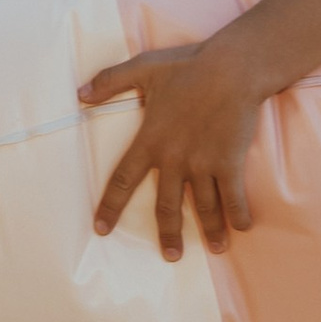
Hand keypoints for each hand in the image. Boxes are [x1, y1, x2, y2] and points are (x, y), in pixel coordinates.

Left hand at [80, 41, 260, 259]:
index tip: (102, 230)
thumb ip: (109, 82)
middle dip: (168, 233)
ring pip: (203, 206)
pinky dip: (238, 213)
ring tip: (214, 249)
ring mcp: (203, 163)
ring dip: (209, 230)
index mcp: (150, 140)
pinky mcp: (229, 162)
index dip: (110, 207)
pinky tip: (241, 227)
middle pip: (166, 206)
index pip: (122, 181)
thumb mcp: (143, 68)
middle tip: (170, 256)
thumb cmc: (188, 65)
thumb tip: (79, 94)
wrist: (233, 67)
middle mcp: (174, 158)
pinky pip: (233, 195)